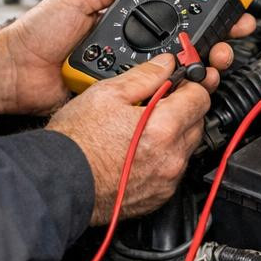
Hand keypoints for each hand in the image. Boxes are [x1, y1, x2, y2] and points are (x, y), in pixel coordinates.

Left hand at [0, 0, 255, 115]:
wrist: (14, 72)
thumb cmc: (36, 34)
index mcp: (124, 21)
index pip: (172, 14)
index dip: (200, 12)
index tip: (226, 7)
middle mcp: (131, 47)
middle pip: (182, 44)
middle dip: (212, 40)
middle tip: (230, 36)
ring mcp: (128, 73)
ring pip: (174, 71)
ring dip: (200, 65)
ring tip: (215, 59)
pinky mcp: (120, 96)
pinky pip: (151, 93)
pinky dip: (173, 89)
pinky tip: (191, 81)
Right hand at [46, 53, 207, 222]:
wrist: (59, 181)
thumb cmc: (76, 142)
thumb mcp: (106, 94)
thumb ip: (144, 75)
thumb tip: (165, 64)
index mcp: (163, 128)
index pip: (201, 96)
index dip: (190, 84)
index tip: (180, 81)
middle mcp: (171, 157)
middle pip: (197, 121)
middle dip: (183, 108)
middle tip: (158, 103)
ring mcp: (166, 180)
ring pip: (187, 147)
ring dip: (175, 133)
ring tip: (144, 128)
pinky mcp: (159, 196)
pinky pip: (174, 170)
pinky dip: (165, 158)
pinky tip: (141, 150)